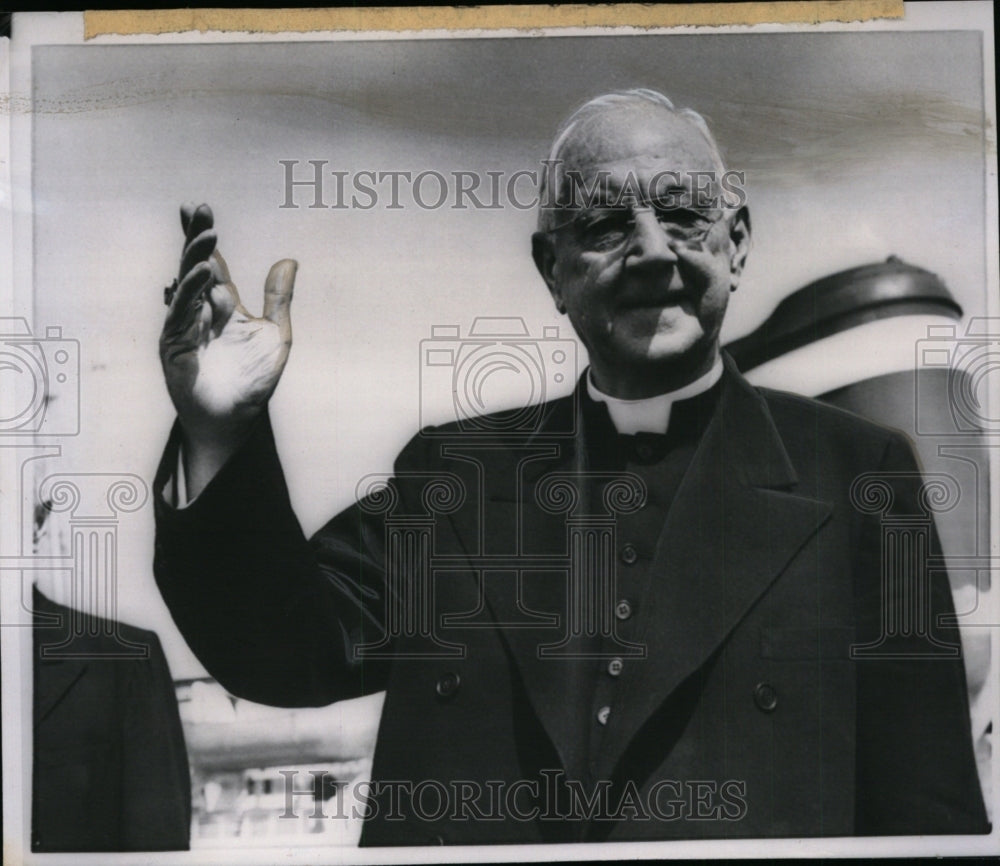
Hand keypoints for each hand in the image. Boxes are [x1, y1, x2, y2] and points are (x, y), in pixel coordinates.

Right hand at [160, 203, 296, 493]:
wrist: (237, 419)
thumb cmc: (254, 381)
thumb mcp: (275, 334)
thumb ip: (279, 299)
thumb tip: (290, 260)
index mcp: (223, 306)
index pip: (212, 264)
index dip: (204, 237)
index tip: (199, 208)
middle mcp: (200, 312)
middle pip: (194, 266)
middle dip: (195, 238)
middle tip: (198, 209)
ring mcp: (185, 327)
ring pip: (186, 285)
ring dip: (195, 260)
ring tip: (207, 238)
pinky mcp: (174, 345)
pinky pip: (180, 313)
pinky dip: (189, 293)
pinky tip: (201, 274)